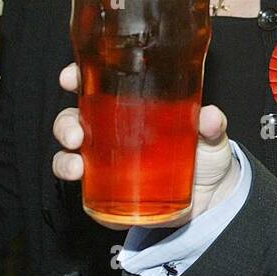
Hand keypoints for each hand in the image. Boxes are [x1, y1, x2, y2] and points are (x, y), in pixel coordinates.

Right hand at [51, 63, 241, 228]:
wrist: (210, 198)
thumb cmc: (205, 155)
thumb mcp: (212, 136)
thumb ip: (212, 126)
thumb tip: (209, 117)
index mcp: (132, 105)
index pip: (97, 85)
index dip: (76, 77)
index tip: (69, 77)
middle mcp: (112, 129)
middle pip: (74, 118)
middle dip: (65, 124)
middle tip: (76, 134)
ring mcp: (106, 159)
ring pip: (71, 152)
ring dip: (64, 158)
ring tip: (77, 168)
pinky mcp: (106, 188)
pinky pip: (81, 185)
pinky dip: (75, 185)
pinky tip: (81, 185)